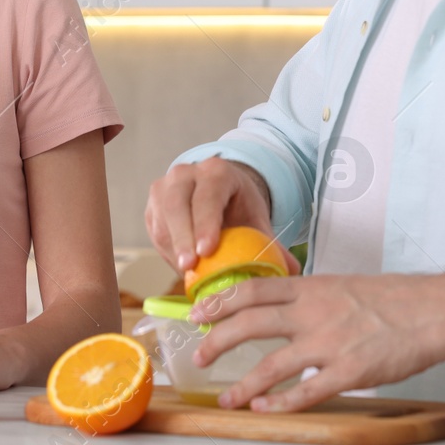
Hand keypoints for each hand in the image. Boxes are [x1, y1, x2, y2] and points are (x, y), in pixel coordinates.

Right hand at [145, 157, 299, 274]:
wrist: (217, 192)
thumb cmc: (237, 207)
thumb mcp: (255, 219)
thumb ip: (271, 244)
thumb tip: (291, 270)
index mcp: (217, 172)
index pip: (208, 194)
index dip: (206, 222)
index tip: (207, 251)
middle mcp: (186, 173)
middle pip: (177, 203)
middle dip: (183, 236)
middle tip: (190, 267)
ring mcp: (165, 186)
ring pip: (161, 216)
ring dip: (171, 246)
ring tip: (185, 272)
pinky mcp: (153, 205)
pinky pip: (154, 228)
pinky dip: (165, 250)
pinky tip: (179, 266)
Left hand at [189, 272, 444, 412]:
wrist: (435, 310)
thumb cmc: (394, 299)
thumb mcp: (343, 284)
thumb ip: (311, 297)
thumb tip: (284, 307)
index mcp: (311, 288)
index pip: (253, 290)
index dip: (221, 302)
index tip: (198, 313)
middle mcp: (313, 312)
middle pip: (250, 324)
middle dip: (218, 341)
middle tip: (199, 355)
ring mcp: (330, 342)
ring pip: (272, 365)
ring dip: (243, 385)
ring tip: (226, 398)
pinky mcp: (349, 371)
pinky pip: (307, 392)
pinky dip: (282, 403)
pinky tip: (266, 409)